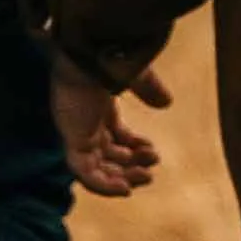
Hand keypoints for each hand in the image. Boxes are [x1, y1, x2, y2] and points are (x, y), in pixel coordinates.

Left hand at [50, 52, 170, 197]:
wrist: (89, 50)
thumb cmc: (109, 55)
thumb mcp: (137, 74)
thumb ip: (150, 89)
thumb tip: (167, 103)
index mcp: (98, 108)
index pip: (114, 138)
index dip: (134, 149)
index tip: (153, 150)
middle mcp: (85, 124)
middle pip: (107, 156)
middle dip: (131, 166)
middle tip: (150, 171)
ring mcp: (77, 133)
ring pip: (97, 169)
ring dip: (121, 177)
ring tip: (145, 177)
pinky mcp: (73, 141)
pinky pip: (84, 174)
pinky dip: (103, 186)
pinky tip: (124, 190)